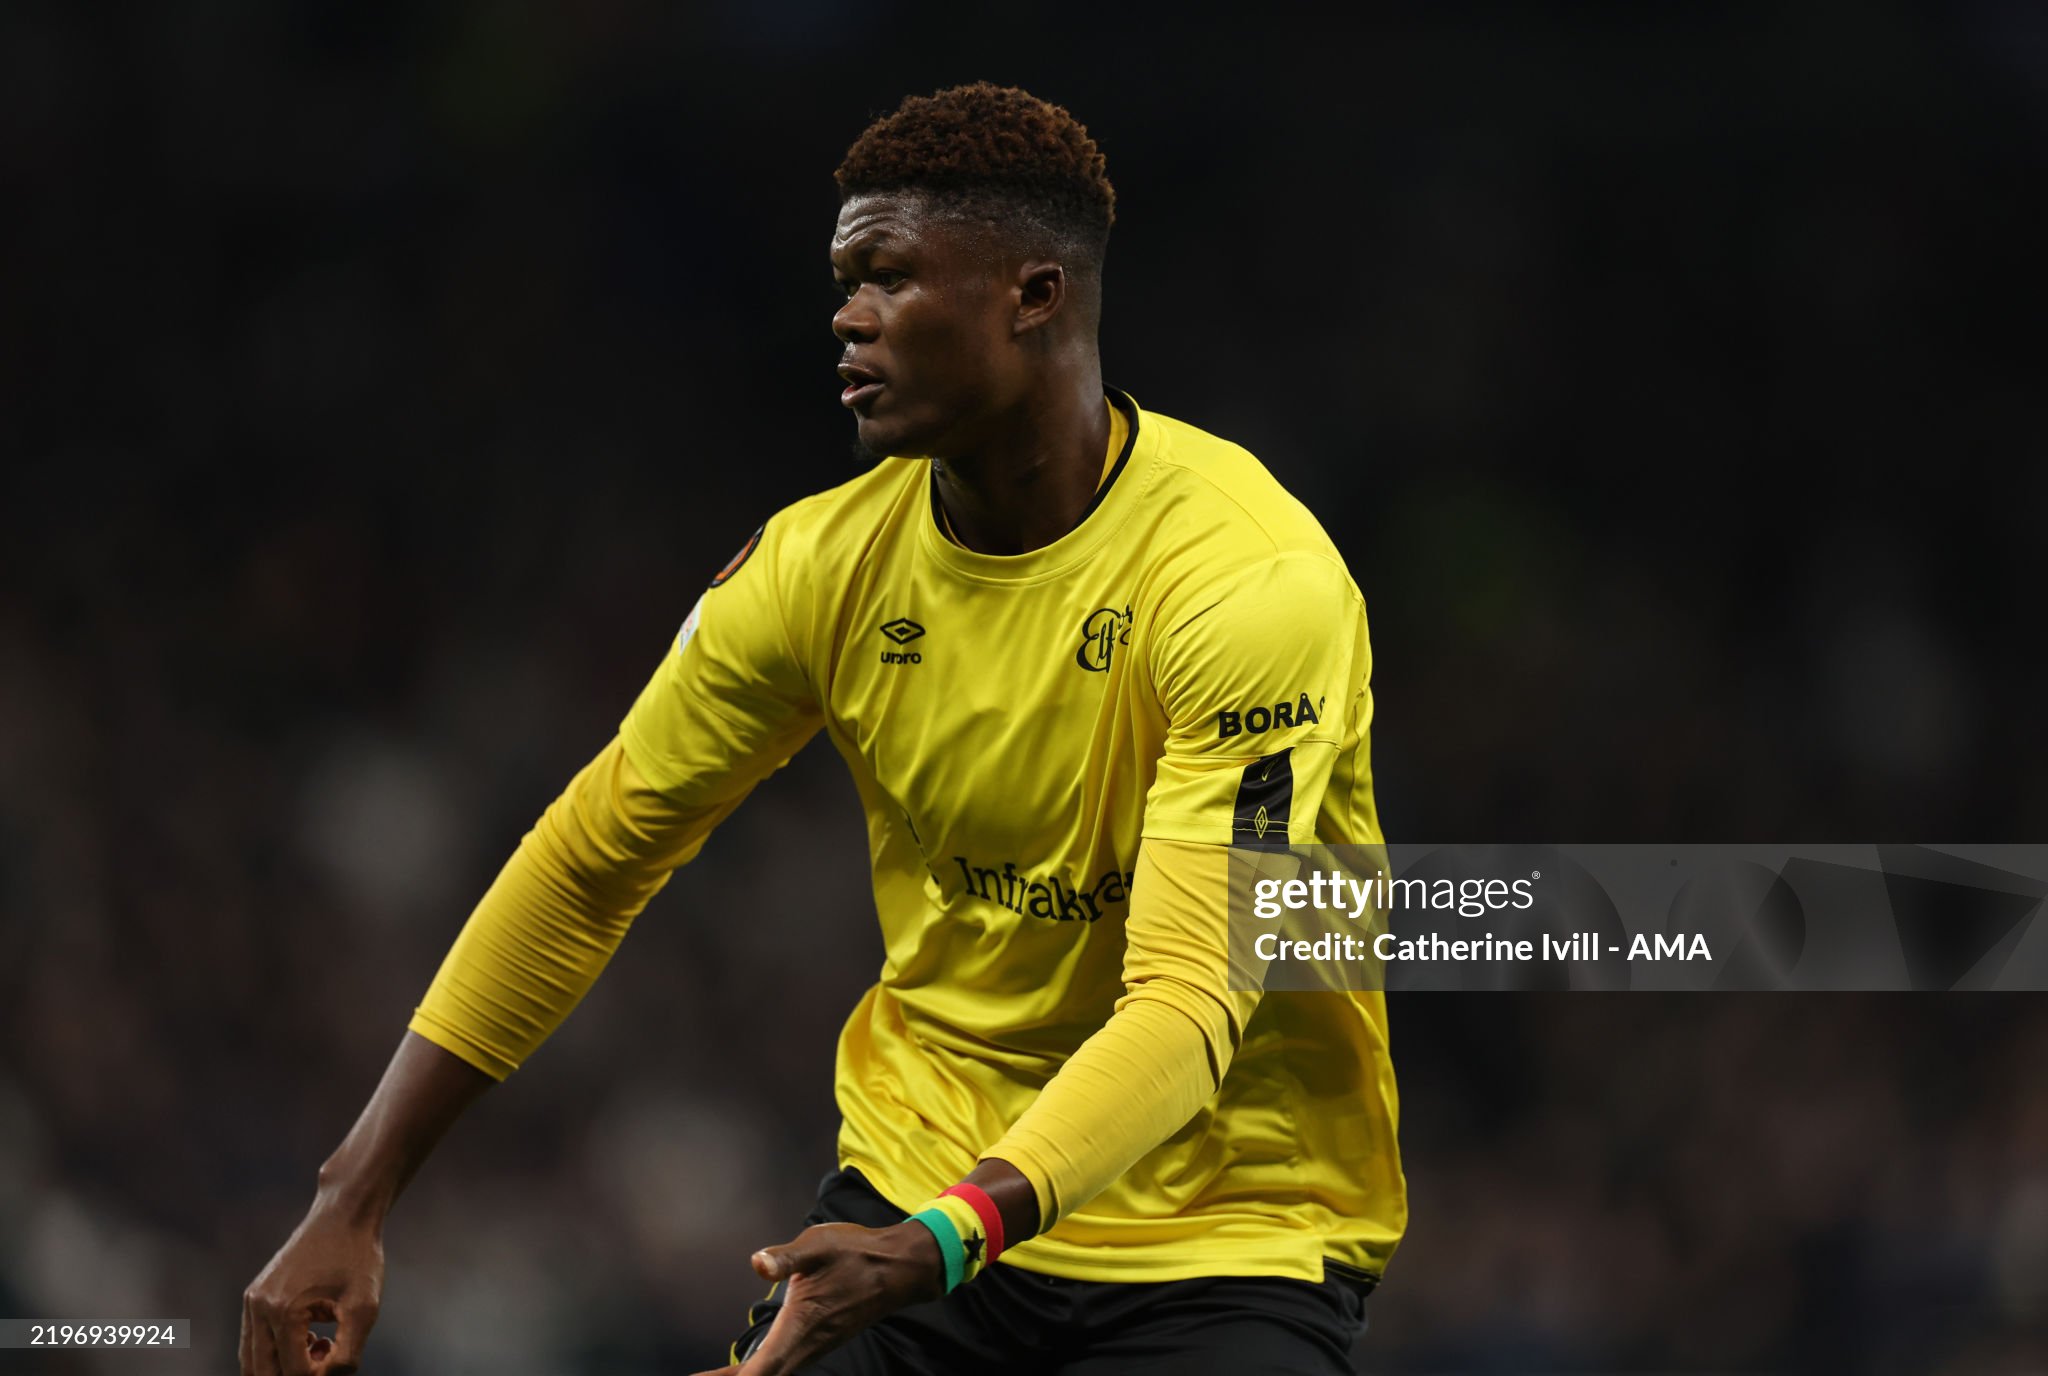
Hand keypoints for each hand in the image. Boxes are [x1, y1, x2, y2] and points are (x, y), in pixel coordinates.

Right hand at [239, 1200, 383, 1375]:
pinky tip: (310, 1336)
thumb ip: (348, 1353)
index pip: (293, 1373)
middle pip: (263, 1372)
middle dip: (296, 1374)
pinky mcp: (254, 1296)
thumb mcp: (365, 1307)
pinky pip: (254, 1342)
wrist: (343, 1215)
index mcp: (284, 1311)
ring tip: (320, 1344)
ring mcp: (252, 1301)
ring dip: (283, 1366)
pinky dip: (276, 1351)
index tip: (340, 1353)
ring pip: (254, 1361)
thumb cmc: (358, 1258)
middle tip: (326, 1354)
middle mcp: (259, 1308)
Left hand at [689, 1220, 945, 1375]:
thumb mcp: (817, 1245)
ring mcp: (813, 1347)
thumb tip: (757, 1262)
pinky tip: (746, 1366)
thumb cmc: (856, 1254)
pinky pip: (782, 1366)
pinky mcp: (817, 1342)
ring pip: (774, 1374)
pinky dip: (759, 1371)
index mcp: (799, 1326)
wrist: (897, 1269)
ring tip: (713, 1375)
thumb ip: (786, 1258)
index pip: (759, 1371)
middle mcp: (805, 1346)